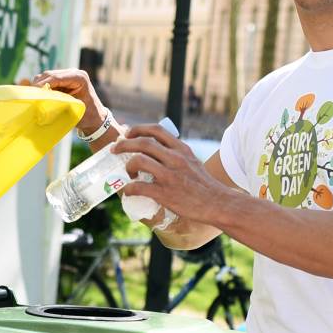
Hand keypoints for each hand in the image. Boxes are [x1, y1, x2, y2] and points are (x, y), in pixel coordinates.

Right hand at [29, 69, 107, 131]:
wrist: (96, 118)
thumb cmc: (88, 116)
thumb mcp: (74, 109)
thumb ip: (59, 102)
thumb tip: (43, 100)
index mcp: (79, 78)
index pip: (56, 77)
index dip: (43, 84)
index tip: (34, 92)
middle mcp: (74, 73)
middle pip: (49, 74)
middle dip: (39, 84)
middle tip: (31, 96)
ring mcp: (68, 75)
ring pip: (47, 76)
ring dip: (39, 85)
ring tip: (35, 97)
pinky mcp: (63, 80)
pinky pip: (48, 80)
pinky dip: (42, 87)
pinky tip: (40, 96)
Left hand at [112, 126, 234, 228]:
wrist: (217, 203)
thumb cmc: (204, 185)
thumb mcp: (193, 162)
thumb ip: (177, 156)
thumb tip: (159, 154)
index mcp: (181, 149)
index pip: (156, 130)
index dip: (138, 129)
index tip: (128, 133)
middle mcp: (175, 159)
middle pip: (143, 143)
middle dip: (124, 144)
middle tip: (115, 149)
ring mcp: (169, 176)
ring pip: (139, 160)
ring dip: (127, 165)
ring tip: (128, 173)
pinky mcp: (165, 193)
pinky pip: (139, 187)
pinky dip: (129, 188)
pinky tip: (128, 191)